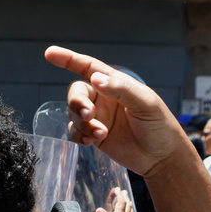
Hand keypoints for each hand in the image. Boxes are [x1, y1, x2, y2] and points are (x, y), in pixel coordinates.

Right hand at [43, 46, 189, 178]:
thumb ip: (121, 89)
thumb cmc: (159, 126)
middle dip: (77, 102)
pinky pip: (75, 132)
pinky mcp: (94, 135)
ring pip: (74, 114)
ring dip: (83, 124)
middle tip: (88, 115)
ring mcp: (97, 117)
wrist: (160, 158)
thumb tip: (95, 79)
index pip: (88, 67)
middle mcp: (104, 98)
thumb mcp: (145, 103)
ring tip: (101, 134)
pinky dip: (79, 136)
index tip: (50, 54)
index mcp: (115, 84)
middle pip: (76, 93)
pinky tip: (92, 142)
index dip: (69, 59)